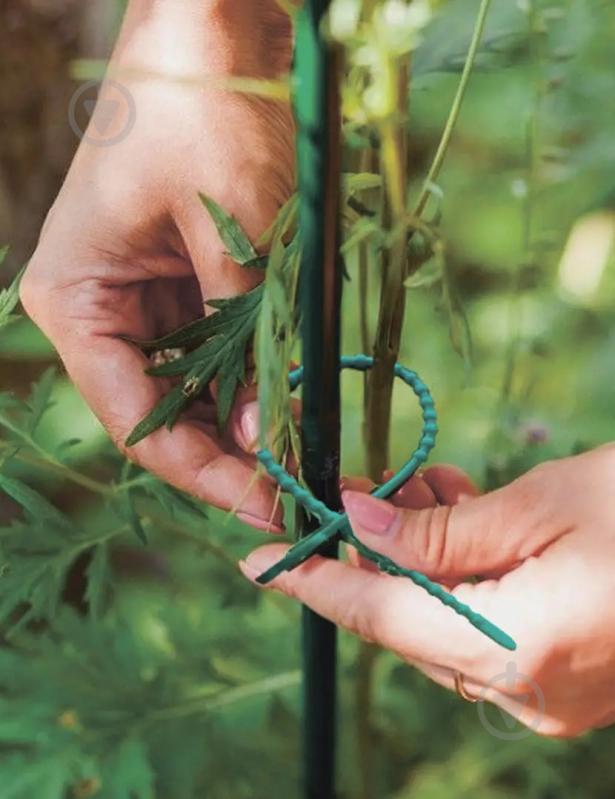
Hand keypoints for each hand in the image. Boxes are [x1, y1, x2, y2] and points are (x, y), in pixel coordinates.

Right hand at [20, 0, 293, 530]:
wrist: (211, 28)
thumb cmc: (204, 110)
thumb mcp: (233, 231)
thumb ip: (248, 336)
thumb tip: (270, 434)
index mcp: (77, 301)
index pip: (135, 418)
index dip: (200, 471)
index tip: (263, 503)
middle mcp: (101, 308)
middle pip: (165, 410)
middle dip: (230, 453)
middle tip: (296, 492)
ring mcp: (142, 295)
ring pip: (194, 386)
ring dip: (248, 420)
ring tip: (305, 458)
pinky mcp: (183, 280)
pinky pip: (216, 348)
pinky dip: (253, 377)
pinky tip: (292, 405)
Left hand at [242, 446, 614, 735]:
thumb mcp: (541, 505)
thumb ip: (440, 527)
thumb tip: (362, 523)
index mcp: (518, 652)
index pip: (381, 616)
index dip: (315, 584)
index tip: (258, 562)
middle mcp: (526, 690)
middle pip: (409, 620)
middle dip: (373, 553)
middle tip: (352, 489)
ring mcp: (548, 691)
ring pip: (444, 621)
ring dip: (421, 553)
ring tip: (421, 483)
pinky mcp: (565, 675)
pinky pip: (484, 626)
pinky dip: (461, 573)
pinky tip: (461, 511)